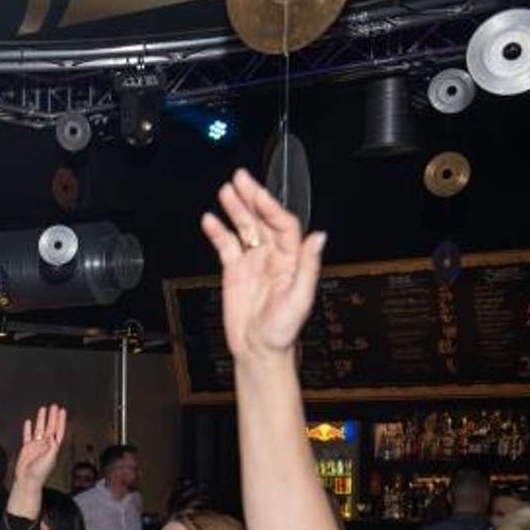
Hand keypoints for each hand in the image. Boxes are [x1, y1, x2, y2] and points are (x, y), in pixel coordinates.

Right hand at [14, 404, 67, 488]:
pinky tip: (28, 422)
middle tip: (54, 406)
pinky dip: (28, 429)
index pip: (58, 431)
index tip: (62, 411)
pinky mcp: (27, 448)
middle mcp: (45, 445)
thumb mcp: (49, 460)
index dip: (61, 421)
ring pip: (39, 429)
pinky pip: (27, 435)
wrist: (27, 480)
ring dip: (41, 419)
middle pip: (50, 427)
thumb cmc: (39, 473)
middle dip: (52, 417)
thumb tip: (54, 438)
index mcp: (53, 448)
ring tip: (42, 409)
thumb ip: (52, 449)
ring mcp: (36, 446)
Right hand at [200, 169, 326, 367]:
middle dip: (252, 198)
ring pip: (244, 228)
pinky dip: (217, 232)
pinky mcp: (235, 271)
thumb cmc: (282, 331)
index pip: (283, 224)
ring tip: (226, 191)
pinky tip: (211, 220)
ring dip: (235, 209)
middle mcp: (273, 256)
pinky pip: (226, 246)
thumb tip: (318, 237)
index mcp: (292, 260)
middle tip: (241, 179)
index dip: (271, 208)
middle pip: (262, 219)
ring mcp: (253, 262)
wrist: (258, 350)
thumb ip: (308, 265)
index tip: (260, 196)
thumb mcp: (300, 298)